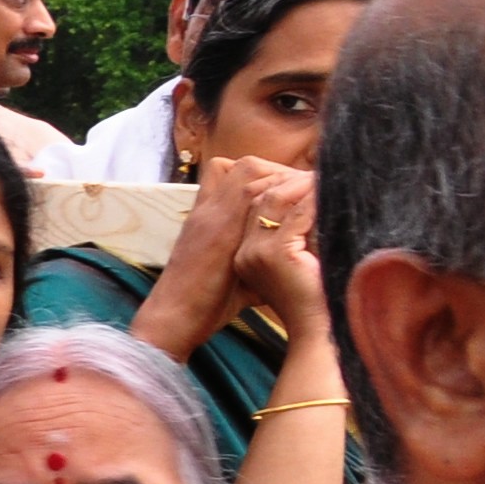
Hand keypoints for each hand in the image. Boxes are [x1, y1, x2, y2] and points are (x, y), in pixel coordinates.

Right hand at [149, 156, 316, 345]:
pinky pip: (255, 192)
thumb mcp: (230, 271)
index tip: (296, 191)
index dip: (269, 177)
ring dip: (283, 177)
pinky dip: (284, 191)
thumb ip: (254, 256)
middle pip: (245, 166)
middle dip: (281, 172)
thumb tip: (295, 257)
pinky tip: (307, 205)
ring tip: (311, 193)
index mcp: (207, 217)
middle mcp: (208, 209)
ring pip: (249, 170)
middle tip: (309, 188)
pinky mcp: (219, 227)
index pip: (235, 174)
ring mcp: (212, 214)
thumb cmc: (204, 303)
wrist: (173, 317)